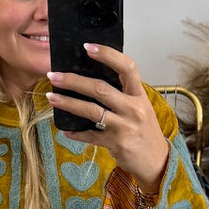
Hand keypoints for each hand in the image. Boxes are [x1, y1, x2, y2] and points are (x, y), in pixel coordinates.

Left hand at [46, 44, 168, 192]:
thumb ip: (123, 94)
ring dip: (68, 103)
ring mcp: (124, 126)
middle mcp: (133, 108)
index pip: (127, 67)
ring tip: (51, 97)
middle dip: (74, 80)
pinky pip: (90, 136)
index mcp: (139, 95)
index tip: (87, 47)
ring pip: (91, 111)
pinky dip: (75, 133)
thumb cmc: (145, 131)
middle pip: (100, 88)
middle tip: (54, 75)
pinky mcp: (115, 144)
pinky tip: (64, 129)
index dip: (107, 54)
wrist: (156, 161)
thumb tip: (94, 79)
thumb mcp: (141, 108)